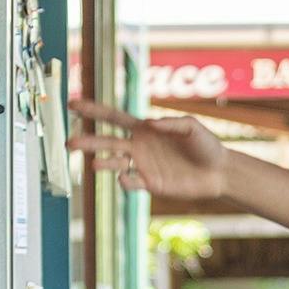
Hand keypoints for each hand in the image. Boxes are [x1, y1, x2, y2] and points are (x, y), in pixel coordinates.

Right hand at [68, 97, 229, 200]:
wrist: (219, 172)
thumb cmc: (207, 146)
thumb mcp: (192, 127)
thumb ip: (172, 123)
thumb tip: (149, 123)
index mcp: (144, 129)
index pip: (113, 117)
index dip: (93, 110)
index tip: (72, 104)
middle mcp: (139, 146)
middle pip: (106, 142)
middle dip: (87, 141)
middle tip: (69, 142)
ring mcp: (143, 166)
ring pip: (114, 163)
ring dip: (103, 163)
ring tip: (94, 163)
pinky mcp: (150, 184)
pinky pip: (130, 182)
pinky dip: (125, 180)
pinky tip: (126, 177)